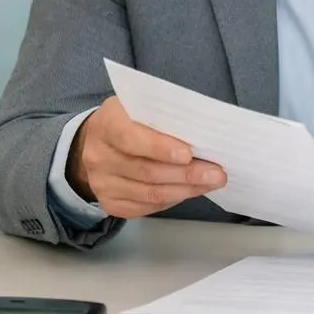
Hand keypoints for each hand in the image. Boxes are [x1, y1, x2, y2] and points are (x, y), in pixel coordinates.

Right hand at [67, 96, 224, 218]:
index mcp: (106, 124)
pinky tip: (190, 191)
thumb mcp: (141, 107)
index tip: (188, 154)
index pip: (131, 138)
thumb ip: (164, 117)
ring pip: (149, 193)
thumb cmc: (130, 120)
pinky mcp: (110, 202)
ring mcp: (102, 182)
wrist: (97, 142)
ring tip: (211, 183)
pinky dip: (172, 200)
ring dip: (185, 190)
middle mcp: (98, 156)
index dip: (160, 148)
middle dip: (186, 174)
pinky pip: (146, 206)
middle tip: (216, 174)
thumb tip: (203, 132)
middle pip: (146, 170)